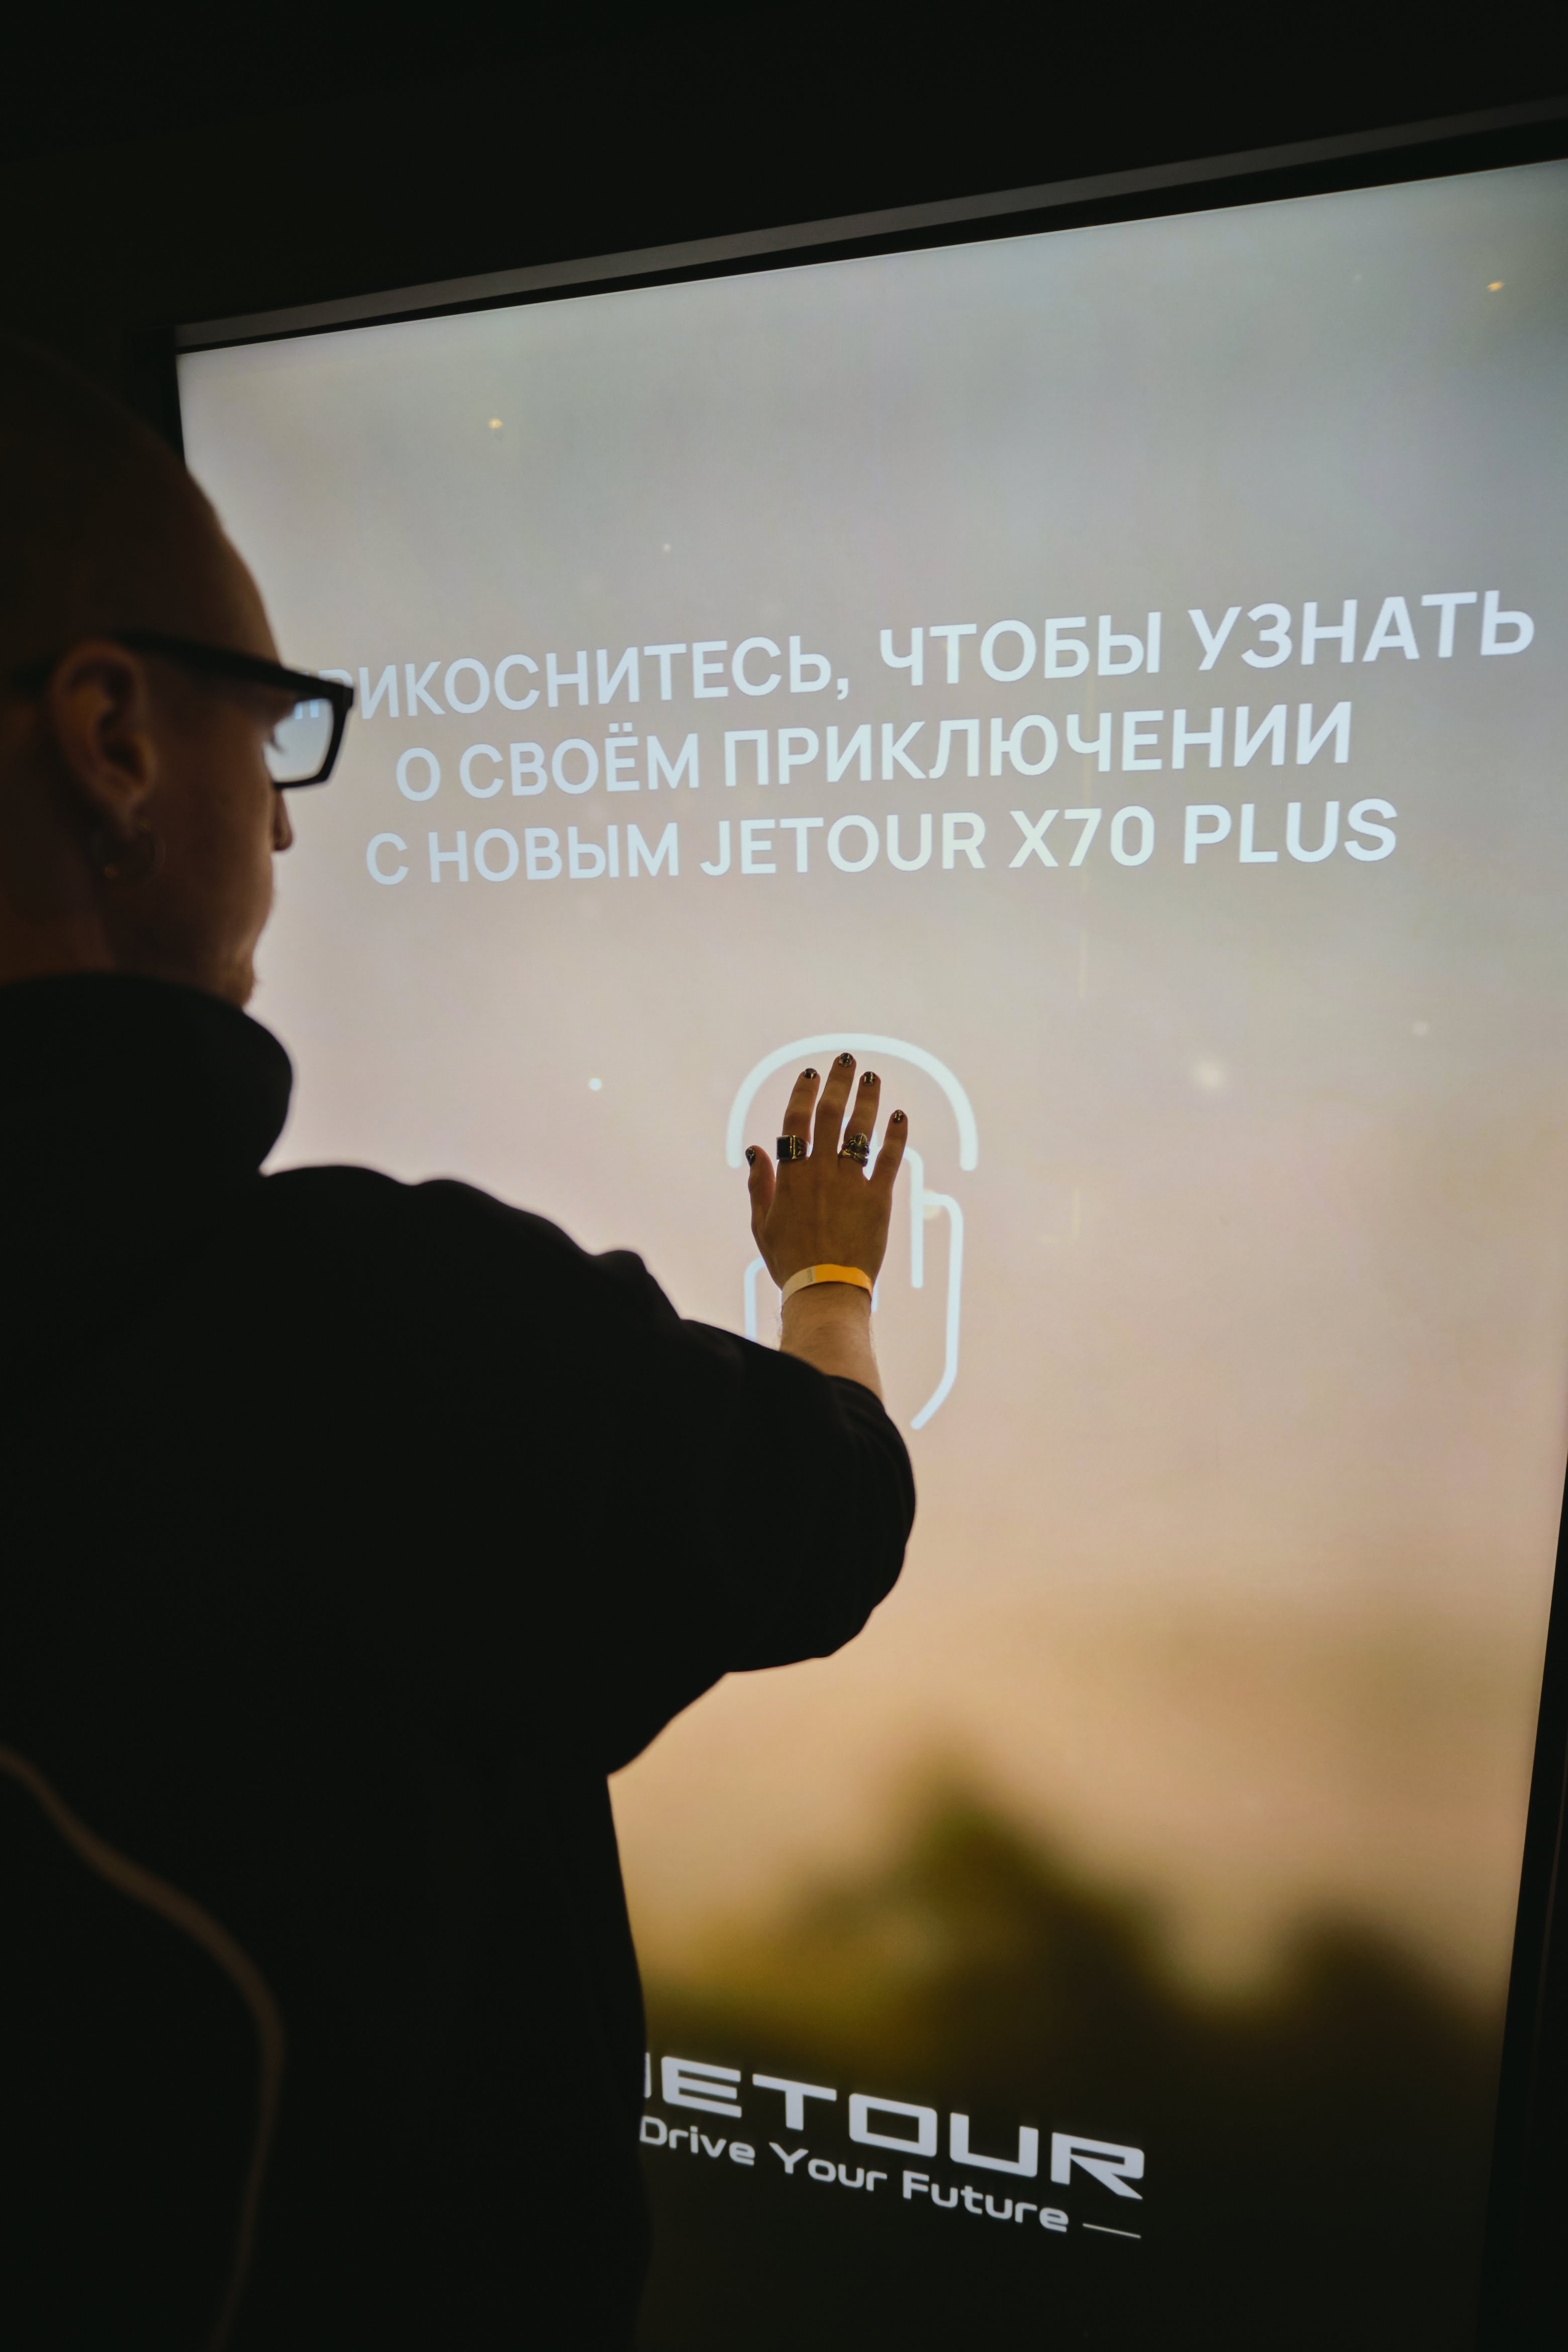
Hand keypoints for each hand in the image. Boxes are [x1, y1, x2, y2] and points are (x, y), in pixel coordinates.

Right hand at [745, 1053, 908, 1288]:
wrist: (825, 1290)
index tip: (810, 1074)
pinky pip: (888, 1160)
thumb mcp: (762, 1224)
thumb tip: (756, 1150)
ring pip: (860, 1131)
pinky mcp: (878, 1199)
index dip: (802, 1094)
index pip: (796, 1122)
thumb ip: (759, 1184)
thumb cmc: (790, 1261)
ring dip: (867, 1100)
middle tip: (846, 1060)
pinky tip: (900, 1116)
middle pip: (829, 1116)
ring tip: (873, 1077)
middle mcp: (821, 1173)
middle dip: (838, 1083)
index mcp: (791, 1176)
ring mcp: (850, 1184)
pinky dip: (895, 1136)